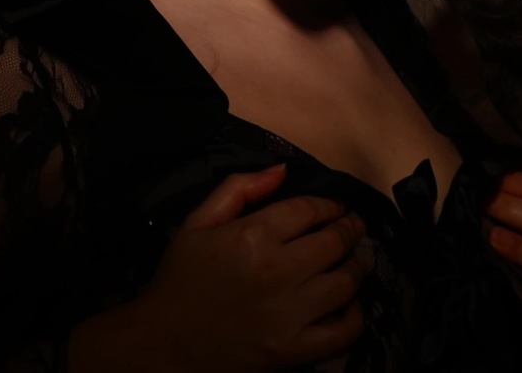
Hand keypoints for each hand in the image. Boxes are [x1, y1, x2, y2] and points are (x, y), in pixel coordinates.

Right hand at [137, 164, 371, 371]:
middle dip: (351, 230)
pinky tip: (350, 304)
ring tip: (358, 260)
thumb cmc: (181, 280)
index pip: (309, 210)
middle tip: (355, 228)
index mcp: (252, 235)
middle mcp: (276, 271)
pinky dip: (355, 316)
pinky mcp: (293, 351)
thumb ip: (238, 188)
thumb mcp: (198, 223)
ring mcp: (288, 314)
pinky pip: (343, 332)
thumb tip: (283, 170)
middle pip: (334, 243)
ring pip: (345, 283)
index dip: (331, 205)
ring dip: (358, 267)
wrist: (163, 344)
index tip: (339, 207)